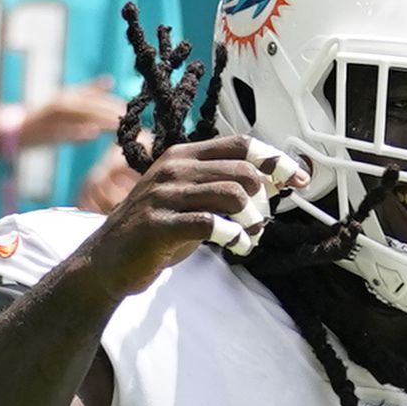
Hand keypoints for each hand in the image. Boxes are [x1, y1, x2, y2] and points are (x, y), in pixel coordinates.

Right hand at [18, 79, 124, 149]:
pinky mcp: (45, 130)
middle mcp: (61, 101)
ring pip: (78, 115)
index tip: (132, 109)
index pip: (95, 97)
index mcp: (69, 95)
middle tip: (129, 119)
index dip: (113, 102)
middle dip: (109, 110)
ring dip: (97, 119)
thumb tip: (110, 80)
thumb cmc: (47, 119)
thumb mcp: (69, 102)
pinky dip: (76, 132)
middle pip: (89, 104)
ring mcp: (52, 116)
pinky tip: (91, 134)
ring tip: (116, 125)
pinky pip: (63, 131)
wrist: (17, 130)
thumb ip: (89, 92)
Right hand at [78, 134, 308, 298]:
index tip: (298, 178)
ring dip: (252, 221)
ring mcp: (165, 194)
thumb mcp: (190, 201)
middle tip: (259, 224)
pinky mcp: (160, 223)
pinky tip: (237, 247)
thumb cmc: (155, 232)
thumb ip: (222, 188)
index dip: (275, 159)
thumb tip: (270, 183)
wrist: (107, 261)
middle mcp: (175, 168)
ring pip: (233, 194)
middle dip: (263, 200)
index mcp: (184, 156)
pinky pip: (212, 224)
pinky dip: (235, 237)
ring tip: (248, 239)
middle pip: (243, 170)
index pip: (241, 144)